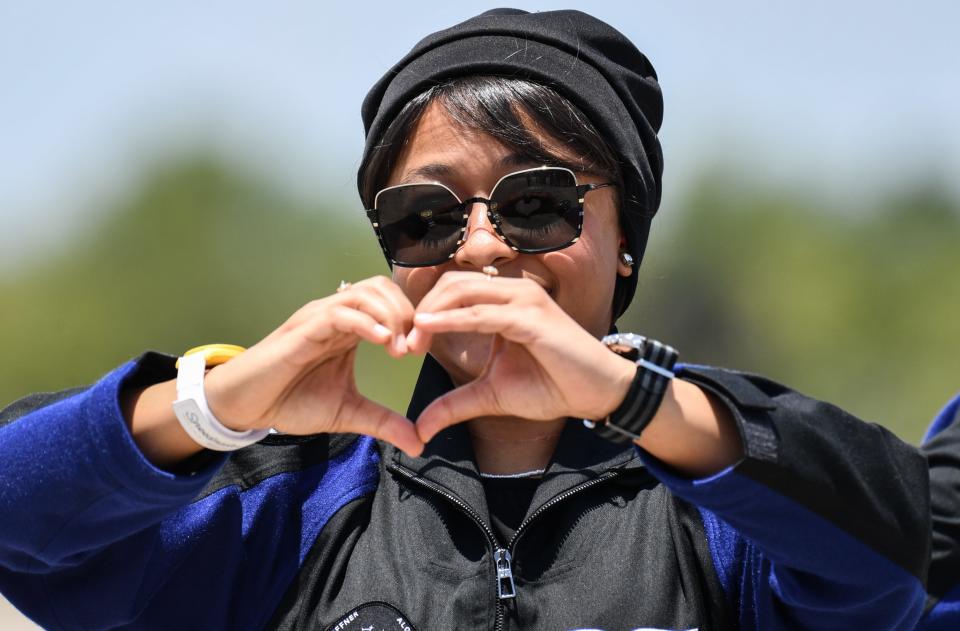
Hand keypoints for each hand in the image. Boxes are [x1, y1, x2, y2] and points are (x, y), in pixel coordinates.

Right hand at [201, 276, 423, 455]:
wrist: (247, 407)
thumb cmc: (292, 402)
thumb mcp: (348, 414)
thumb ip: (384, 423)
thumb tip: (419, 443)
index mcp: (351, 328)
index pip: (390, 301)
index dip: (413, 321)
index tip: (424, 352)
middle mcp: (337, 315)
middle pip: (382, 287)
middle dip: (407, 313)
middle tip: (415, 349)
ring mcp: (319, 318)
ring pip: (364, 292)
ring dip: (390, 316)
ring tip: (400, 349)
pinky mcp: (304, 329)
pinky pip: (340, 312)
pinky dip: (366, 322)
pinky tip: (383, 343)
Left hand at [407, 271, 635, 441]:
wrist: (596, 393)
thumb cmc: (552, 386)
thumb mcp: (491, 395)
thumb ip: (455, 404)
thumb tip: (420, 427)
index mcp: (503, 302)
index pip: (453, 292)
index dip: (425, 313)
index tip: (405, 346)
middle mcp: (513, 292)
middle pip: (452, 284)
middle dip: (423, 310)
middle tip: (404, 344)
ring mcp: (524, 300)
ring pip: (463, 291)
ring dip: (432, 313)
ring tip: (412, 339)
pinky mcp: (531, 318)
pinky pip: (482, 313)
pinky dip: (452, 319)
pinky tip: (429, 329)